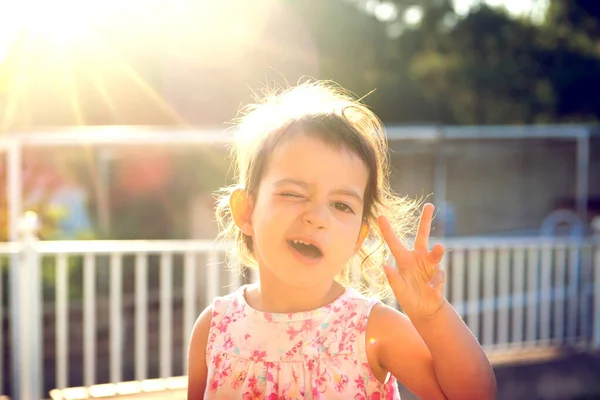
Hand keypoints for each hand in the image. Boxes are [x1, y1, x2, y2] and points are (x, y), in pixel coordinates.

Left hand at [378, 203, 445, 317]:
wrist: (424, 310)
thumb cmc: (408, 297)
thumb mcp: (398, 289)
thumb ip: (392, 278)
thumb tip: (385, 266)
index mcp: (404, 259)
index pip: (394, 242)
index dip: (387, 230)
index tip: (380, 216)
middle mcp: (417, 257)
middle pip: (423, 235)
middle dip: (426, 220)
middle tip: (429, 205)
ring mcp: (430, 265)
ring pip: (435, 252)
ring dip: (437, 250)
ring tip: (439, 248)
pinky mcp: (438, 274)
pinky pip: (438, 274)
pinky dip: (435, 282)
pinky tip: (431, 288)